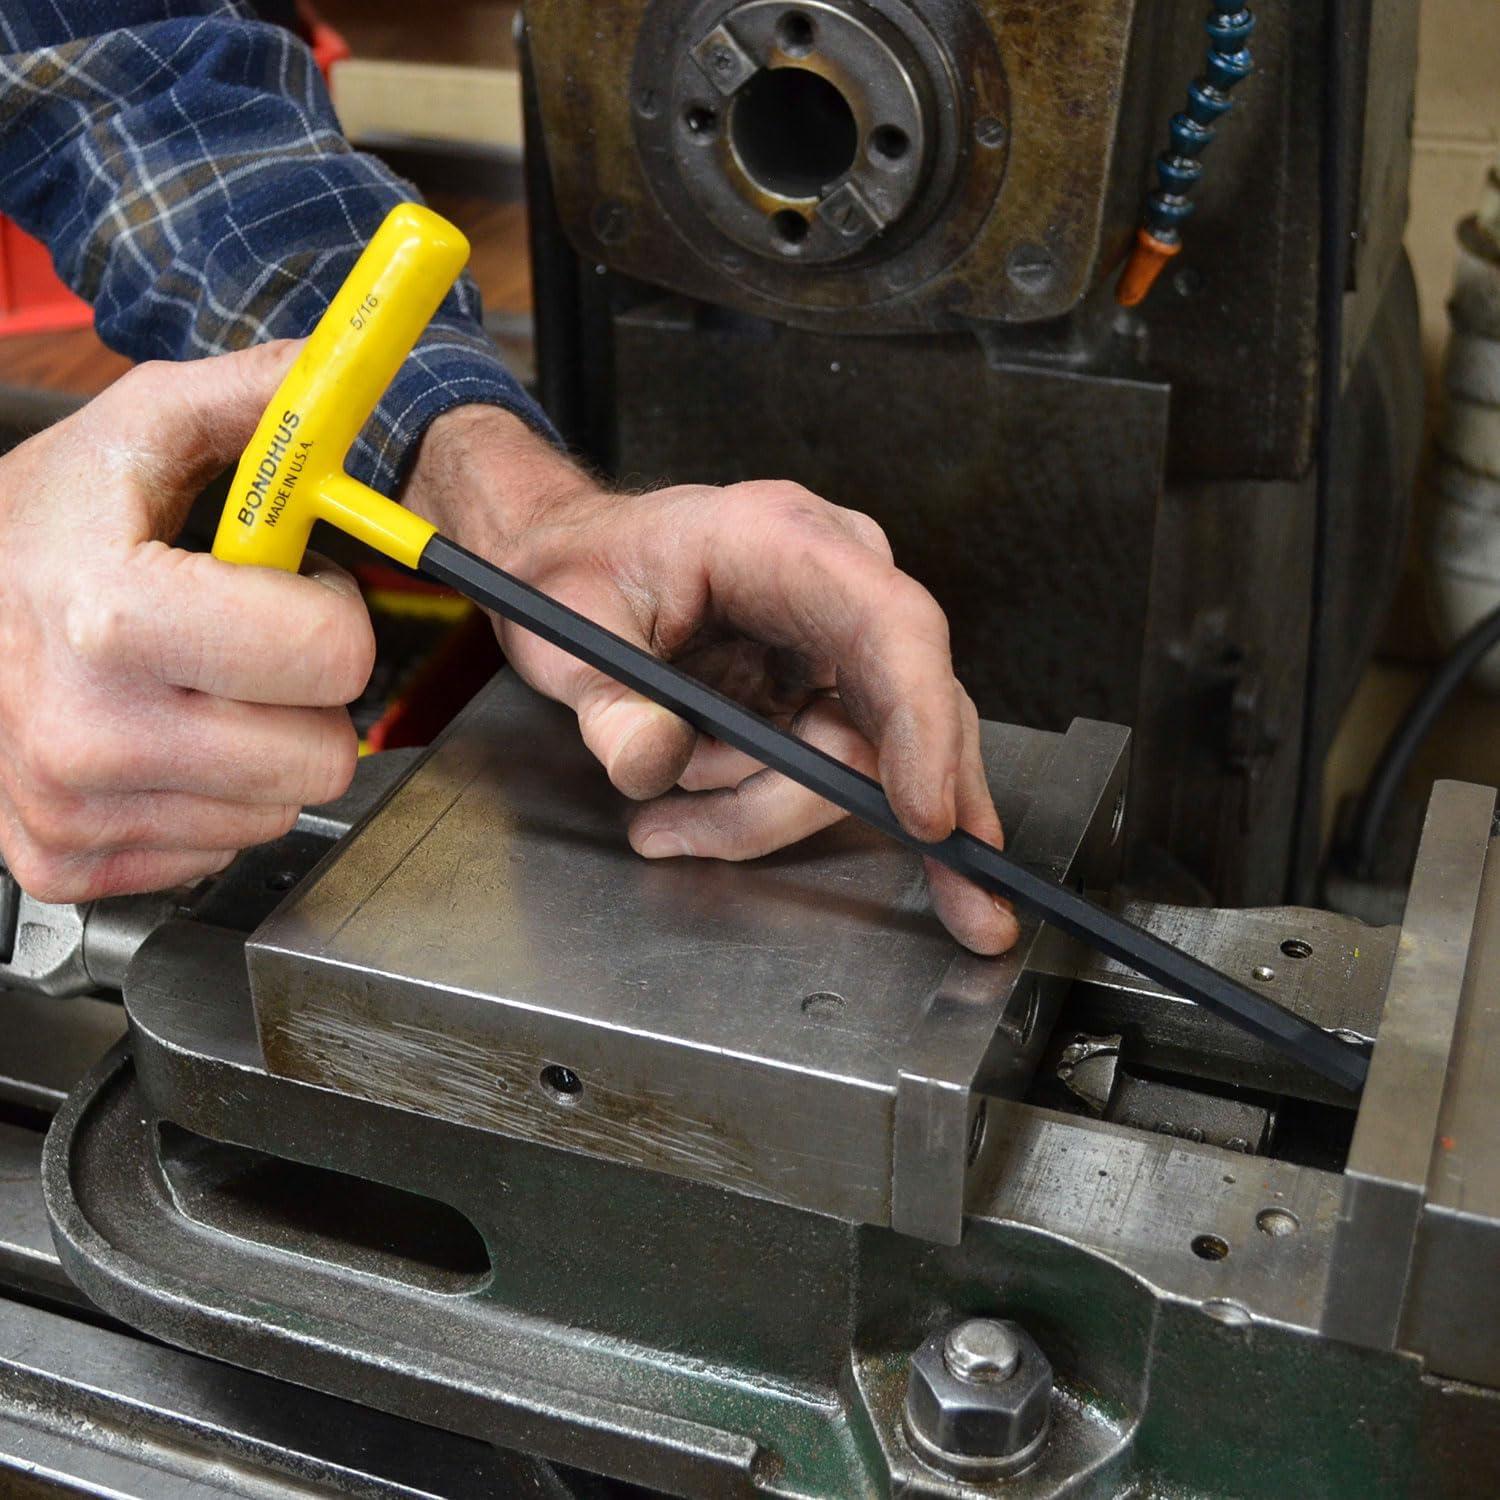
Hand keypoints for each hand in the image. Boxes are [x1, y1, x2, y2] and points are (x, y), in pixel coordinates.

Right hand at [0, 343, 374, 900]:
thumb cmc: (42, 526)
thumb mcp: (139, 433)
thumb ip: (256, 399)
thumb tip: (348, 378)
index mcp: (110, 615)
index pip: (333, 657)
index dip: (328, 612)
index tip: (279, 588)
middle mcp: (82, 732)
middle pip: (323, 757)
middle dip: (305, 696)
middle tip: (243, 648)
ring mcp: (68, 809)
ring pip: (280, 811)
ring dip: (258, 750)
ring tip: (190, 688)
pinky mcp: (61, 862)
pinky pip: (219, 850)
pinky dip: (206, 799)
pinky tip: (157, 741)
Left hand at [405, 405, 1018, 954]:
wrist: (569, 557)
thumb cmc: (576, 569)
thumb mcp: (569, 632)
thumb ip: (609, 702)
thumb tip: (654, 760)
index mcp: (781, 539)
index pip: (891, 627)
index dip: (922, 725)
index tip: (928, 820)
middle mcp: (834, 582)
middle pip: (908, 706)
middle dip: (916, 811)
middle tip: (970, 912)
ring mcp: (836, 637)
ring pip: (863, 757)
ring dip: (770, 806)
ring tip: (664, 814)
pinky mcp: (824, 685)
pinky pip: (829, 767)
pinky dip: (770, 806)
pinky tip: (695, 814)